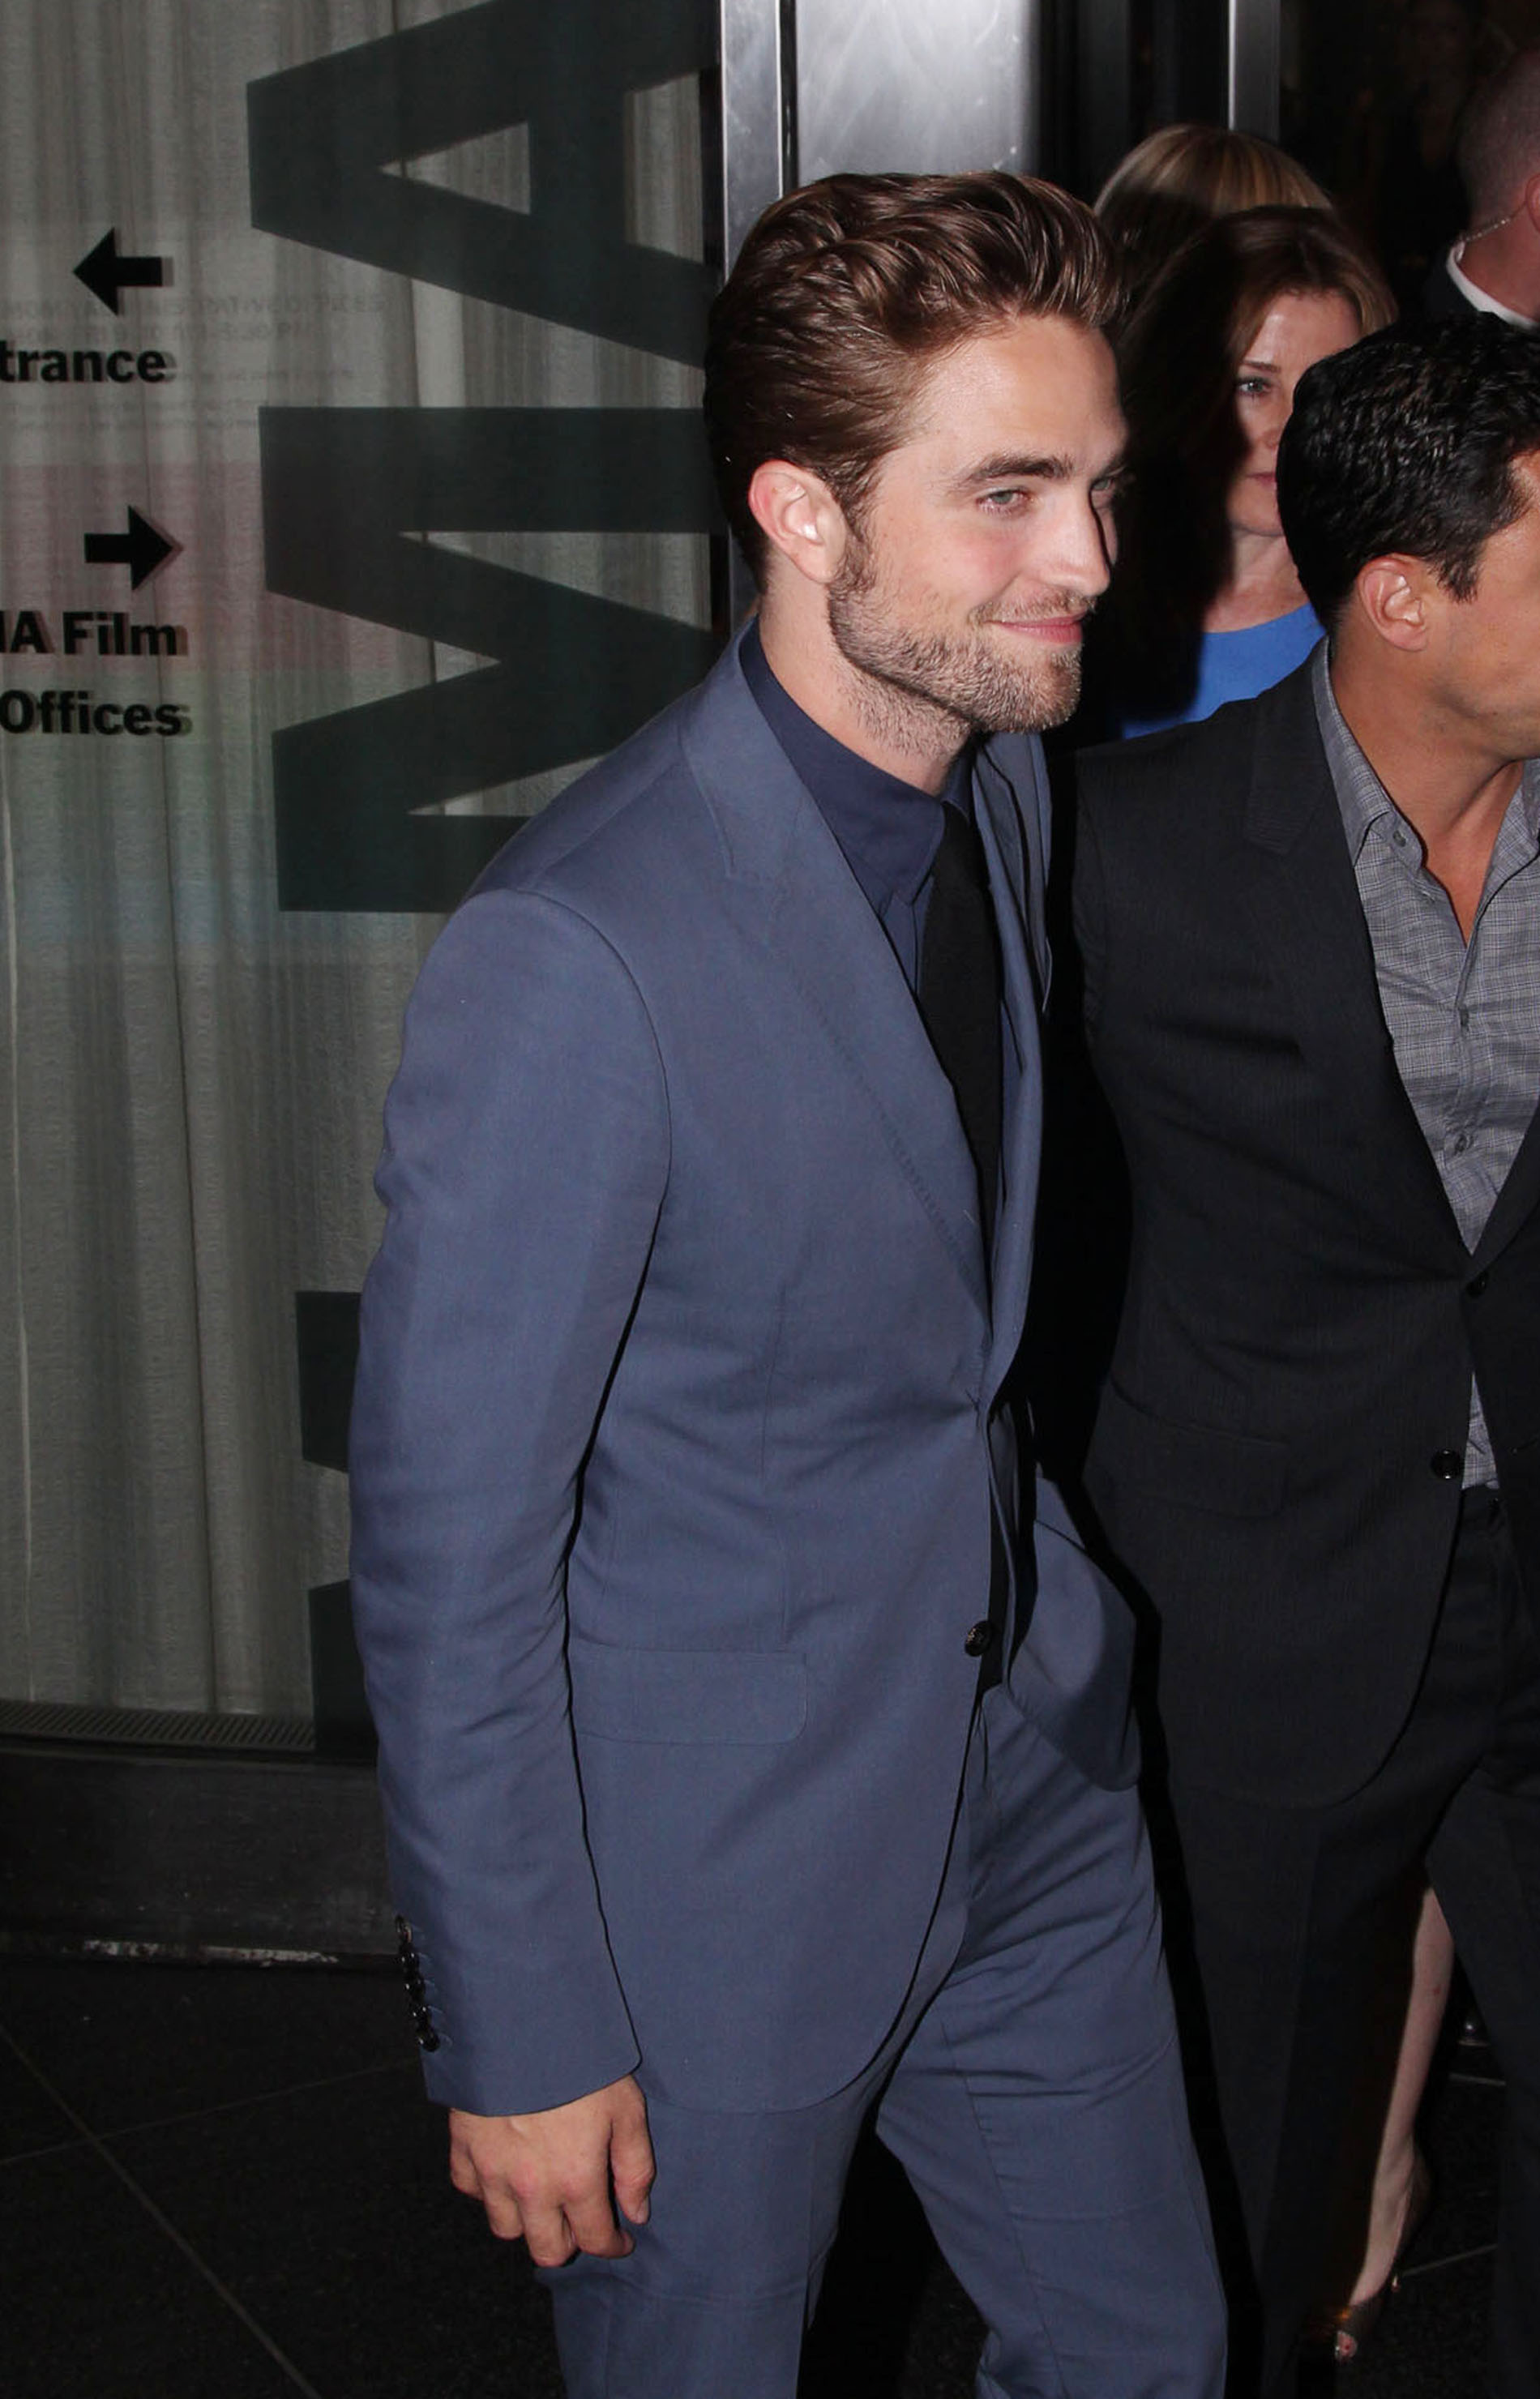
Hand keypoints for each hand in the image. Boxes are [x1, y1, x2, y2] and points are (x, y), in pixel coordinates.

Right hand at [448, 2076, 653, 2264]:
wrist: (521, 2023)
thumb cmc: (581, 2061)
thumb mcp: (625, 2108)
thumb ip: (634, 2167)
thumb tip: (637, 2214)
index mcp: (575, 2180)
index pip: (594, 2239)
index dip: (612, 2246)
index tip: (620, 2240)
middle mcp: (531, 2188)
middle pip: (545, 2250)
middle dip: (568, 2243)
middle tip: (579, 2222)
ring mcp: (492, 2172)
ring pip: (505, 2228)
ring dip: (526, 2221)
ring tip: (540, 2198)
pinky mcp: (463, 2149)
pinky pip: (470, 2189)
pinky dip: (486, 2189)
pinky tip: (503, 2170)